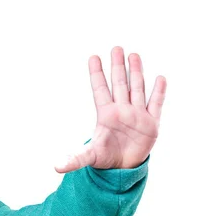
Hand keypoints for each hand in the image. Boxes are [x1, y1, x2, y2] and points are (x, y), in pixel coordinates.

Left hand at [55, 46, 166, 172]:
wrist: (124, 168)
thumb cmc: (105, 158)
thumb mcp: (89, 158)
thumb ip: (75, 159)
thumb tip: (56, 167)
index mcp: (105, 115)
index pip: (100, 89)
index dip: (97, 74)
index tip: (93, 57)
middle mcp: (121, 110)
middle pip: (119, 84)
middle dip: (118, 66)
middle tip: (116, 48)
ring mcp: (137, 115)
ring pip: (137, 89)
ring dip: (136, 72)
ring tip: (134, 55)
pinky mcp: (151, 123)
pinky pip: (156, 104)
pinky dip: (158, 92)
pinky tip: (159, 78)